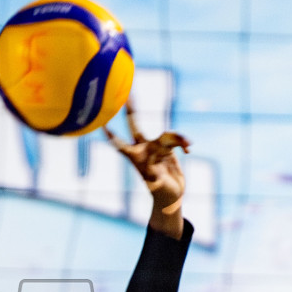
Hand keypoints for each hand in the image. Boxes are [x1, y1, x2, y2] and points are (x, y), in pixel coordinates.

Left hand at [104, 106, 189, 235]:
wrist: (172, 195)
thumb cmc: (161, 192)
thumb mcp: (155, 184)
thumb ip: (152, 174)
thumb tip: (151, 164)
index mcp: (136, 157)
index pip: (120, 144)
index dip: (111, 135)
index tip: (102, 124)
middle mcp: (144, 148)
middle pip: (135, 125)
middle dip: (131, 111)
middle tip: (127, 96)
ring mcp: (156, 147)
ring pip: (164, 133)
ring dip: (176, 137)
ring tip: (187, 145)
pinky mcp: (168, 148)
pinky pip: (176, 139)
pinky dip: (183, 143)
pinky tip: (189, 150)